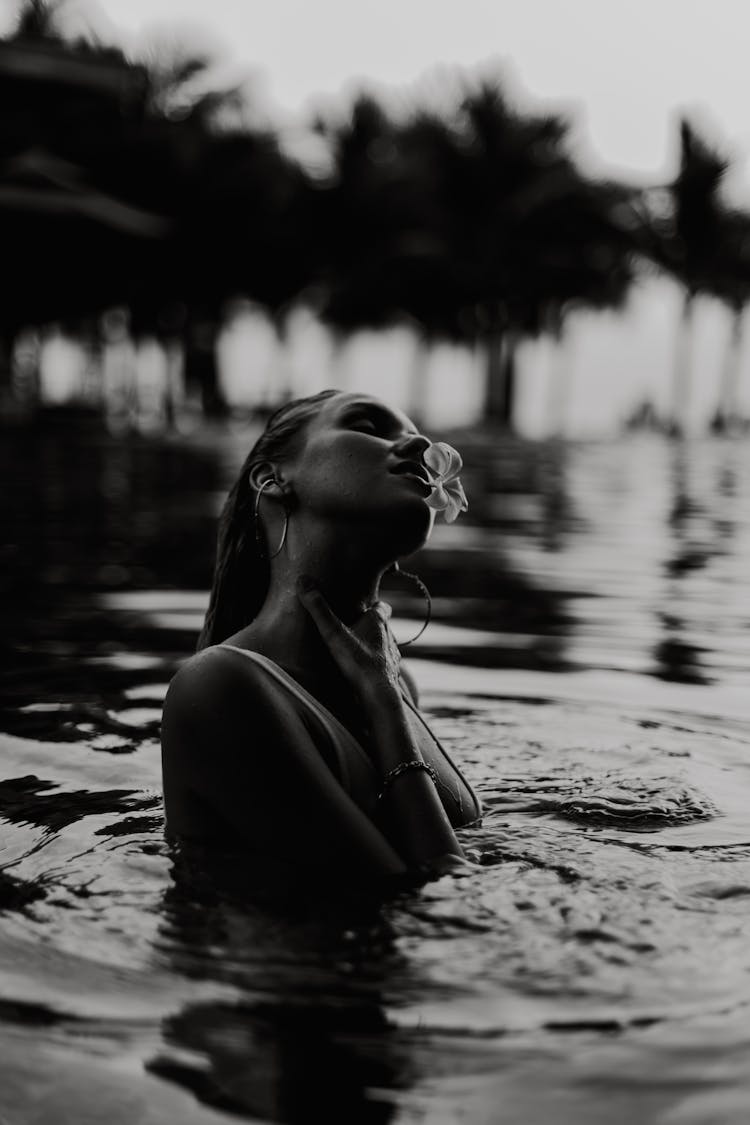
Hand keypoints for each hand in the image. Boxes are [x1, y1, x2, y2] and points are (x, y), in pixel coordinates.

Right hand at [296, 577, 400, 702]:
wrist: (378, 695)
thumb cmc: (358, 662)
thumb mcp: (333, 633)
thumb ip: (319, 609)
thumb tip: (303, 581)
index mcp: (377, 623)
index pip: (382, 607)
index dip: (376, 605)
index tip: (366, 605)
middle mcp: (388, 638)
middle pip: (383, 627)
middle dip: (371, 626)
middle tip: (355, 627)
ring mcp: (391, 658)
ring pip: (384, 647)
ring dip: (373, 647)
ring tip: (357, 651)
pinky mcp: (390, 676)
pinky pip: (383, 667)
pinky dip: (375, 667)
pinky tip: (363, 673)